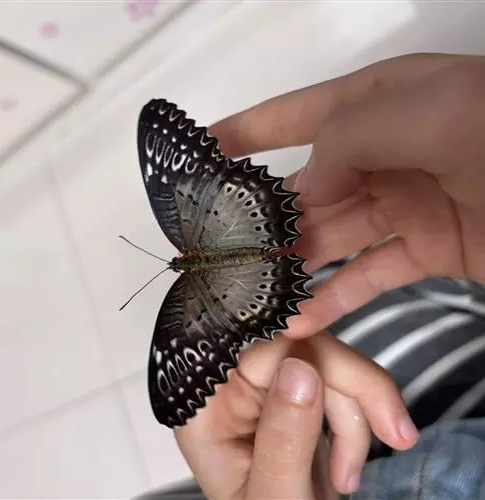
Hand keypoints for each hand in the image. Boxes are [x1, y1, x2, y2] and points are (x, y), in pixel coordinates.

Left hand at [175, 332, 418, 498]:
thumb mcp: (272, 496)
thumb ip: (283, 440)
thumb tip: (303, 369)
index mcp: (208, 400)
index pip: (261, 349)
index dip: (312, 352)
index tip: (360, 383)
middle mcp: (230, 380)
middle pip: (301, 346)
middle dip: (354, 391)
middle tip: (398, 435)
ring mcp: (263, 385)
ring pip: (327, 362)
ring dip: (356, 418)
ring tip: (348, 478)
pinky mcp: (292, 395)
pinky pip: (335, 384)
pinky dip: (355, 422)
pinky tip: (347, 467)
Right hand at [209, 53, 484, 337]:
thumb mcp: (423, 112)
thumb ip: (346, 139)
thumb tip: (303, 185)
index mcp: (376, 104)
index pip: (293, 115)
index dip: (243, 131)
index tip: (198, 151)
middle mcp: (380, 153)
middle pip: (305, 188)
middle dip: (260, 218)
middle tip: (217, 249)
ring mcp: (401, 204)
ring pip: (330, 237)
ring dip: (291, 267)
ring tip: (249, 295)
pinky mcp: (426, 250)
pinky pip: (369, 274)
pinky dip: (335, 299)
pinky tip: (300, 322)